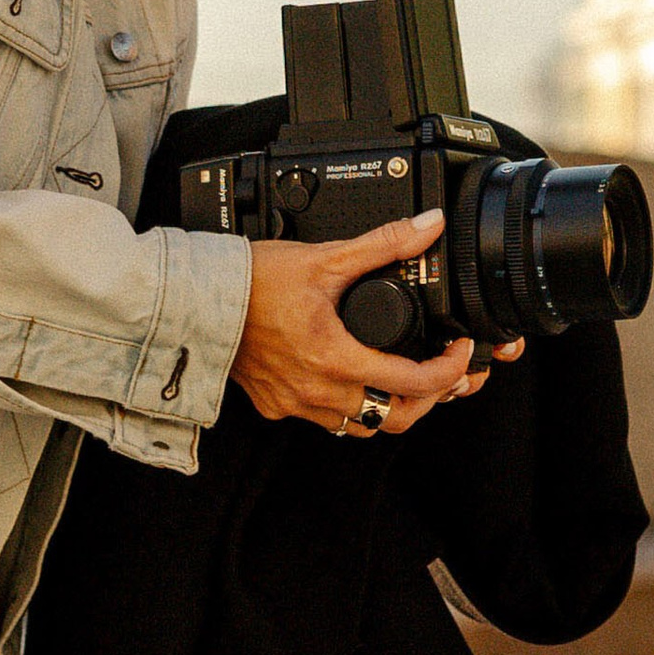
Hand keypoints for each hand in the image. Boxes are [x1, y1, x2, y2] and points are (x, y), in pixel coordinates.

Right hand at [228, 211, 518, 435]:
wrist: (196, 301)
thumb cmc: (250, 283)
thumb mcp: (325, 258)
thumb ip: (383, 243)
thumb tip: (427, 227)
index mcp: (335, 358)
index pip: (413, 384)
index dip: (449, 371)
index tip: (457, 354)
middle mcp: (318, 391)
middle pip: (394, 420)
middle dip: (427, 401)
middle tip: (439, 375)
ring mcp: (296, 403)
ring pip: (360, 427)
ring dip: (387, 408)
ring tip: (401, 382)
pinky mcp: (277, 405)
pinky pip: (324, 420)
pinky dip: (348, 406)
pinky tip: (351, 381)